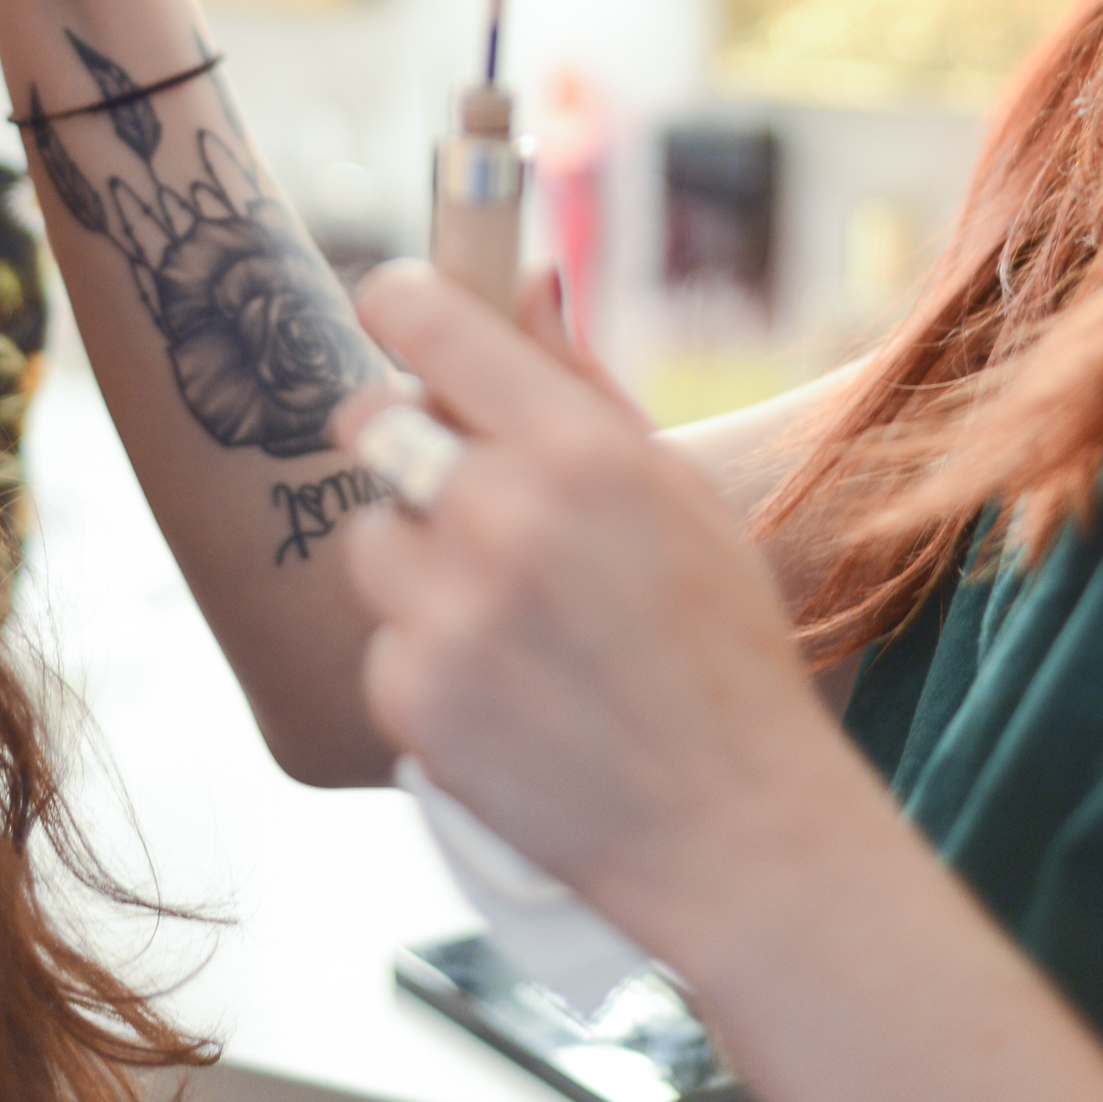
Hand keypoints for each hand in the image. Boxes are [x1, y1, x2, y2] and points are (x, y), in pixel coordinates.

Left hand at [335, 261, 847, 976]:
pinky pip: (382, 635)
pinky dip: (427, 653)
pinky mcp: (411, 696)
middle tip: (450, 475)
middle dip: (398, 436)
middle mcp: (502, 517)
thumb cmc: (716, 644)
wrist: (732, 828)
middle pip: (370, 422)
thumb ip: (582, 382)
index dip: (397, 301)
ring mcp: (448, 612)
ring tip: (510, 612)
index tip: (394, 307)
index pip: (427, 323)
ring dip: (418, 558)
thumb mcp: (675, 493)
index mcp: (578, 450)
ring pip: (370, 535)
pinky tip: (507, 687)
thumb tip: (525, 273)